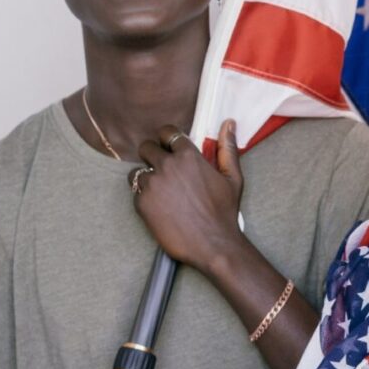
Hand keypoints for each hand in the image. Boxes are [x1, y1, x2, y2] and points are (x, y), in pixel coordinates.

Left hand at [132, 119, 244, 271]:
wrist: (213, 245)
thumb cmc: (224, 212)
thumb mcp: (232, 178)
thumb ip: (227, 148)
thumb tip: (228, 123)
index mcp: (188, 156)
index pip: (167, 133)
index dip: (167, 140)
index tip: (169, 148)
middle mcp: (167, 166)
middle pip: (146, 148)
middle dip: (153, 156)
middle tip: (164, 172)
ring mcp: (152, 184)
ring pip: (138, 172)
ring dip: (148, 179)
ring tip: (164, 194)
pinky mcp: (142, 203)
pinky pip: (136, 192)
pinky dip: (145, 198)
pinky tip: (161, 208)